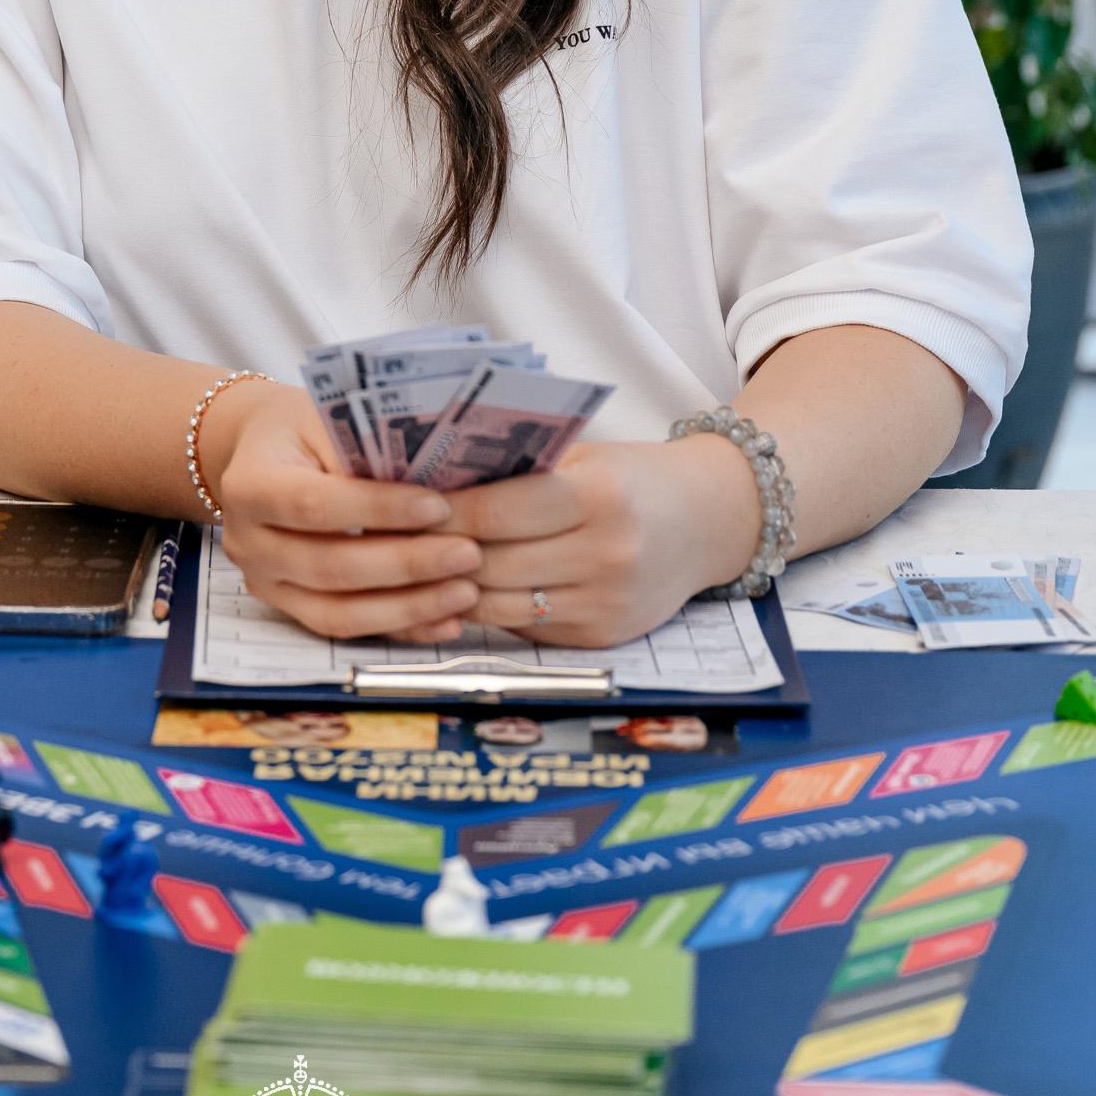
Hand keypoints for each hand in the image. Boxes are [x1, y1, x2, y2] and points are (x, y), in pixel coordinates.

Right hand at [210, 384, 486, 641]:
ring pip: (337, 612)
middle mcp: (247, 541)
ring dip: (408, 607)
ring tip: (466, 591)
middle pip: (329, 566)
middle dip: (405, 564)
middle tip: (468, 554)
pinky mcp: (287, 607)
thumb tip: (441, 483)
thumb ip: (367, 452)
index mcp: (249, 484)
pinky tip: (446, 620)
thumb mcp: (327, 417)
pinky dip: (399, 628)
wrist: (262, 451)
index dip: (378, 510)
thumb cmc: (305, 428)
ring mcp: (264, 581)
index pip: (314, 504)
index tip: (438, 507)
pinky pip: (345, 629)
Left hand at [414, 435, 762, 650]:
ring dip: (452, 590)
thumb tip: (432, 479)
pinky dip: (488, 612)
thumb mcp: (583, 458)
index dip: (442, 512)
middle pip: (492, 563)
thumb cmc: (631, 477)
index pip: (498, 511)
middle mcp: (606, 555)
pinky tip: (459, 593)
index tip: (400, 505)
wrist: (707, 521)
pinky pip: (524, 630)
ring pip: (500, 606)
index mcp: (598, 497)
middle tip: (389, 541)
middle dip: (435, 554)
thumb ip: (520, 471)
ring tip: (413, 570)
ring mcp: (605, 603)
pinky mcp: (601, 637)